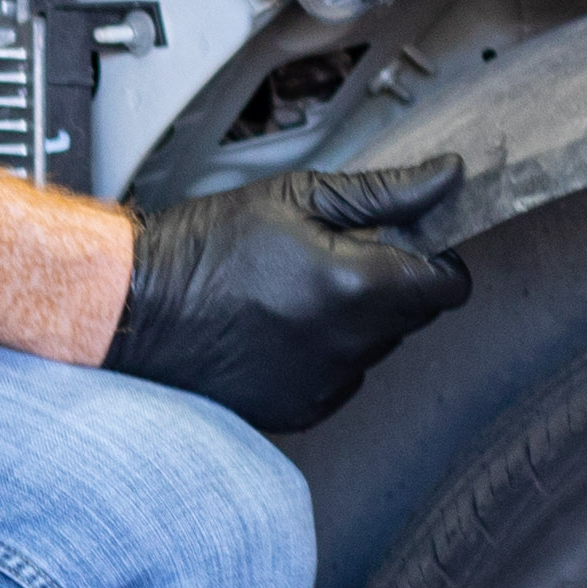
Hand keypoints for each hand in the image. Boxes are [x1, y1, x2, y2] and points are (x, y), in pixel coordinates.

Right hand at [106, 159, 470, 430]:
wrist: (138, 307)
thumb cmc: (205, 247)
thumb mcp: (296, 196)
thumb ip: (383, 192)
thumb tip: (445, 177)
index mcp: (355, 286)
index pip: (448, 285)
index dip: (435, 259)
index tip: (408, 245)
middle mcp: (348, 345)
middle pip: (414, 315)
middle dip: (392, 284)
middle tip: (335, 257)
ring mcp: (325, 385)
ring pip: (377, 347)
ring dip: (357, 320)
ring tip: (296, 291)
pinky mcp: (301, 410)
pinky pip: (343, 378)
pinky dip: (327, 354)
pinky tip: (282, 327)